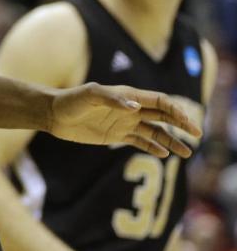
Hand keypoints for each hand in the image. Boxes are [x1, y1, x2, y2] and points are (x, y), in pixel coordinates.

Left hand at [48, 83, 200, 157]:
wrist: (53, 114)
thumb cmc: (70, 101)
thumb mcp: (89, 95)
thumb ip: (112, 99)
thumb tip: (135, 107)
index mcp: (127, 96)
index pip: (158, 102)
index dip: (175, 110)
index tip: (188, 123)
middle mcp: (129, 109)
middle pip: (162, 116)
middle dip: (181, 124)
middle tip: (197, 135)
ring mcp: (124, 122)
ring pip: (154, 131)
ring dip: (171, 140)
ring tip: (186, 153)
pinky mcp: (115, 135)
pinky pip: (140, 141)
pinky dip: (153, 147)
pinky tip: (163, 154)